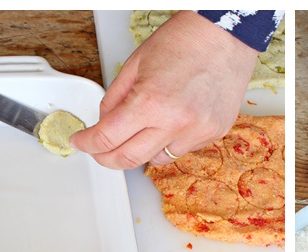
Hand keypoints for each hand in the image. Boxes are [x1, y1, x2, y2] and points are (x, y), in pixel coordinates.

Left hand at [71, 11, 258, 168]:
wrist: (225, 36)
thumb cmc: (184, 41)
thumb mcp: (135, 64)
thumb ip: (115, 98)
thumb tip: (105, 124)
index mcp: (151, 102)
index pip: (107, 138)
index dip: (87, 143)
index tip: (82, 142)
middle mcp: (176, 122)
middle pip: (129, 159)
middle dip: (107, 158)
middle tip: (99, 151)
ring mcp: (198, 131)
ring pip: (158, 158)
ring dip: (143, 148)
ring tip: (144, 127)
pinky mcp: (215, 133)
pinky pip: (183, 148)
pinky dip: (171, 140)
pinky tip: (173, 119)